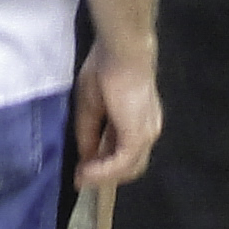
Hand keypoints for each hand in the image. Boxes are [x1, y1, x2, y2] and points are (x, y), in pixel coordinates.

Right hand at [71, 42, 161, 188]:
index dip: (104, 164)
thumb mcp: (90, 104)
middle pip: (130, 165)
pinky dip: (103, 171)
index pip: (125, 151)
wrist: (121, 51)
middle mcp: (147, 131)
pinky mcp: (138, 136)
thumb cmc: (105, 68)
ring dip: (104, 177)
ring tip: (82, 177)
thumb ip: (89, 132)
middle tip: (81, 177)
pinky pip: (121, 163)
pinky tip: (85, 172)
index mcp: (138, 121)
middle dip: (106, 175)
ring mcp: (146, 135)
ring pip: (128, 168)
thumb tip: (85, 157)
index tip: (81, 171)